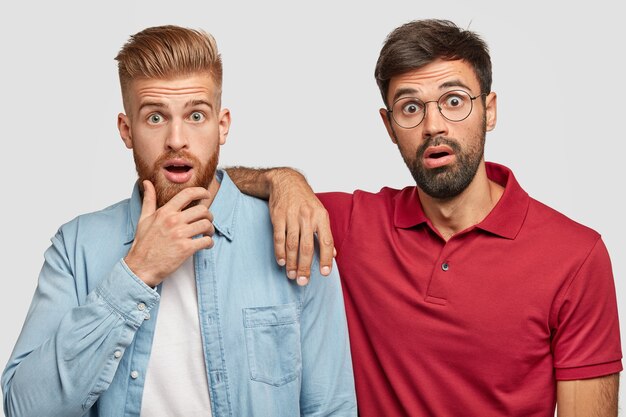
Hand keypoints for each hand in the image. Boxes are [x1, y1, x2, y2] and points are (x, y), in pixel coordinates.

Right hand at [124, 180, 214, 286]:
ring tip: (207, 234)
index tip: (207, 195)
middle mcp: (173, 221)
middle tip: (207, 221)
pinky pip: (206, 241)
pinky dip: (209, 242)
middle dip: (208, 215)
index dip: (201, 192)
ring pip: (206, 225)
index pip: (187, 194)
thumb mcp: (144, 219)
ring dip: (210, 229)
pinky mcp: (186, 248)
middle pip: (202, 210)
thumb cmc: (143, 244)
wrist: (140, 267)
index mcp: (165, 212)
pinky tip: (206, 244)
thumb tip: (147, 183)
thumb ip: (149, 200)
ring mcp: (180, 234)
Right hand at [268, 170, 334, 285]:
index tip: (324, 273)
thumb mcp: (320, 213)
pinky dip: (280, 251)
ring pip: (292, 244)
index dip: (326, 258)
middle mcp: (308, 217)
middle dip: (305, 266)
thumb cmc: (305, 200)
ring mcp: (292, 216)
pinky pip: (279, 237)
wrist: (287, 181)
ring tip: (292, 275)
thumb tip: (334, 254)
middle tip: (302, 281)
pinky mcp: (278, 216)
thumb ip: (325, 234)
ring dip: (291, 262)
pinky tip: (282, 262)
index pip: (326, 241)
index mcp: (321, 217)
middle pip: (307, 246)